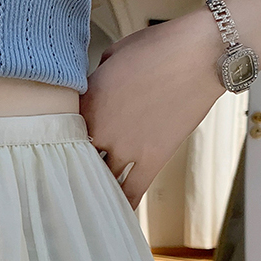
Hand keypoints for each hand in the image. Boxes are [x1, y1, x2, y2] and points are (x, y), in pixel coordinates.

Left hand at [79, 15, 224, 209]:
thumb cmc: (158, 47)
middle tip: (68, 172)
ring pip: (100, 176)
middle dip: (76, 160)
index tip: (61, 141)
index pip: (63, 127)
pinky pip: (132, 191)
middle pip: (78, 154)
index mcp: (87, 101)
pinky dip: (122, 204)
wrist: (200, 55)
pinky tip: (113, 213)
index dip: (63, 134)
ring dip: (95, 182)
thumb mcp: (114, 54)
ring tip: (86, 193)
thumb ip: (98, 77)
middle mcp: (101, 129)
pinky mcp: (152, 159)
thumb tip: (96, 84)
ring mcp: (126, 147)